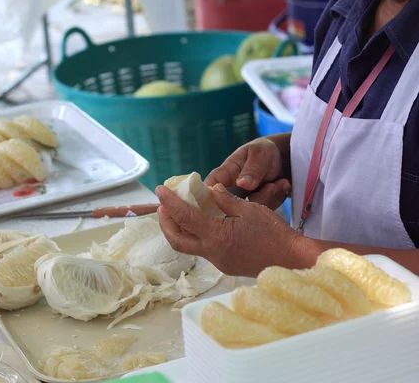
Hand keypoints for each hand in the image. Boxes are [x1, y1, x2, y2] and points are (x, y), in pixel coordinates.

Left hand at [155, 184, 317, 276]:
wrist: (293, 261)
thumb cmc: (276, 234)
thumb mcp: (251, 210)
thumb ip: (226, 200)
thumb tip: (211, 189)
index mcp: (217, 236)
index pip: (185, 217)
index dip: (170, 203)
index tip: (160, 190)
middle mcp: (213, 252)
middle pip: (177, 240)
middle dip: (165, 223)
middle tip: (162, 207)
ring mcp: (219, 262)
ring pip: (189, 247)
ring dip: (179, 231)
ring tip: (177, 214)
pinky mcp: (226, 265)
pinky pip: (204, 250)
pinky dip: (196, 236)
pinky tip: (201, 225)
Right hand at [205, 137, 290, 209]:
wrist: (280, 159)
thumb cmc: (262, 152)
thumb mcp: (259, 155)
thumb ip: (252, 169)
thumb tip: (242, 184)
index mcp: (222, 176)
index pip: (208, 191)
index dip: (213, 201)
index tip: (235, 202)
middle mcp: (227, 193)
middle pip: (232, 208)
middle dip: (257, 199)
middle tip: (272, 186)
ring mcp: (241, 203)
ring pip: (250, 213)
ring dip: (270, 198)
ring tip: (280, 182)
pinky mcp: (254, 209)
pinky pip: (263, 213)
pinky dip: (276, 200)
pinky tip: (282, 186)